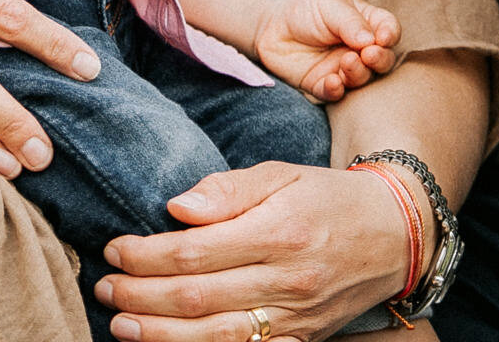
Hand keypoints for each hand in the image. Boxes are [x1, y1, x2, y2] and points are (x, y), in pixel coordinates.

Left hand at [93, 162, 416, 341]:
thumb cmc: (328, 197)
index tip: (115, 248)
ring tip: (121, 325)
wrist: (394, 235)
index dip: (146, 254)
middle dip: (140, 296)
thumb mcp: (283, 174)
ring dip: (160, 335)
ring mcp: (294, 317)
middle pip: (197, 298)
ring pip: (216, 336)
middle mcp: (286, 281)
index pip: (195, 251)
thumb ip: (229, 190)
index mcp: (278, 232)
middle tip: (104, 289)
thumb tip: (178, 207)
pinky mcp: (300, 339)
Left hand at [254, 0, 399, 102]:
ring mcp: (342, 68)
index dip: (390, 35)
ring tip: (346, 62)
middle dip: (380, 60)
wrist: (270, 20)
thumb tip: (373, 41)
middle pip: (382, 60)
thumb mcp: (330, 5)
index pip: (388, 30)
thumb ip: (352, 22)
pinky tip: (333, 82)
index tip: (383, 38)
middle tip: (369, 55)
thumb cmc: (305, 6)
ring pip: (361, 79)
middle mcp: (359, 49)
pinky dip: (336, 90)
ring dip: (358, 74)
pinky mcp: (322, 84)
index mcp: (367, 23)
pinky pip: (334, 93)